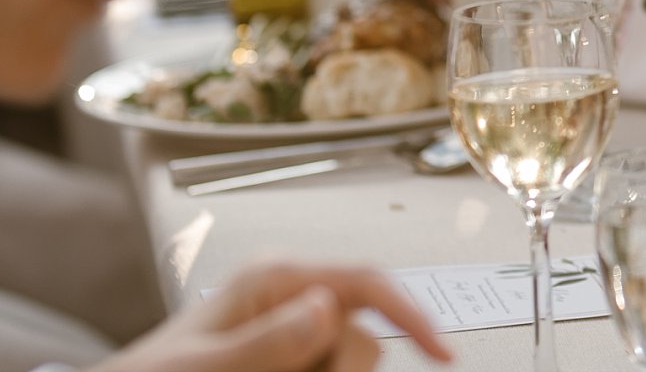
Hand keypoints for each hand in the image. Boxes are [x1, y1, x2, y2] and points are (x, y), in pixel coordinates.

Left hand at [90, 262, 447, 371]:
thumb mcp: (203, 366)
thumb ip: (265, 342)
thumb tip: (325, 307)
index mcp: (275, 282)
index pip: (366, 284)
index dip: (412, 315)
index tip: (443, 356)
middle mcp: (291, 301)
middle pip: (362, 338)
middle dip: (339, 369)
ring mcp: (292, 334)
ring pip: (350, 360)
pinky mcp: (291, 360)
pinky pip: (330, 368)